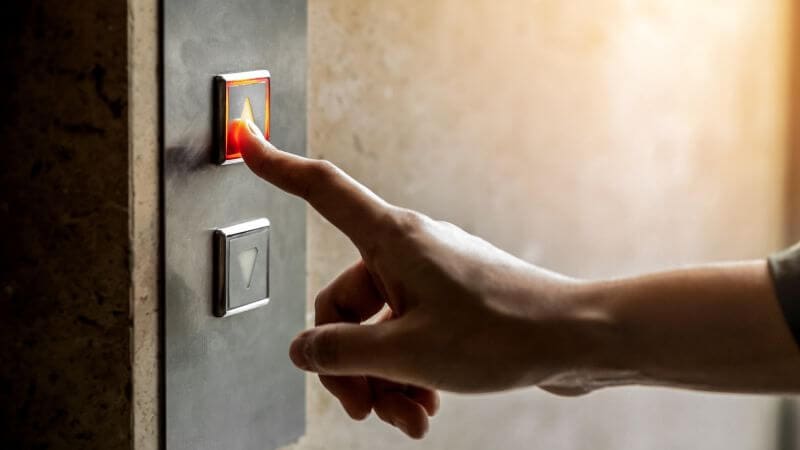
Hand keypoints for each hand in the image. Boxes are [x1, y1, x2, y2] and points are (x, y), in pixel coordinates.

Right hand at [233, 119, 606, 436]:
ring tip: (407, 416)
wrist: (575, 339)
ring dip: (384, 377)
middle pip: (344, 302)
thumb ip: (343, 351)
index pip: (322, 190)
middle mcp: (408, 251)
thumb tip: (302, 348)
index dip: (279, 167)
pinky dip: (410, 372)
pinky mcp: (451, 302)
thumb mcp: (407, 350)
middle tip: (364, 406)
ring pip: (379, 328)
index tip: (247, 141)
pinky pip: (410, 335)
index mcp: (392, 241)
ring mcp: (430, 277)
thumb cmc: (504, 331)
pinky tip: (426, 406)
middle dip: (349, 361)